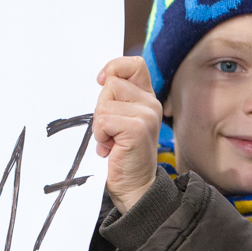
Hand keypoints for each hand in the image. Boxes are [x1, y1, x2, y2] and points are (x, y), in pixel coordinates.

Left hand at [92, 56, 161, 213]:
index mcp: (147, 98)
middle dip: (101, 107)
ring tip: (111, 141)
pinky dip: (100, 136)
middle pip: (111, 84)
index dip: (115, 68)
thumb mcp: (119, 120)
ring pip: (105, 104)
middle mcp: (151, 104)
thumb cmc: (123, 154)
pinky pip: (103, 120)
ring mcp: (147, 115)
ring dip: (100, 125)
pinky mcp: (138, 128)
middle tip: (110, 131)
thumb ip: (116, 99)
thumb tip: (103, 77)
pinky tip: (110, 148)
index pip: (135, 64)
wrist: (135, 186)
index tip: (101, 82)